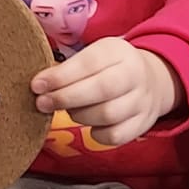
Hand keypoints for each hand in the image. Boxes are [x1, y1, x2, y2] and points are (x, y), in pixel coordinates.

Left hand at [31, 37, 180, 146]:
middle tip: (42, 103)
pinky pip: (115, 136)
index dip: (61, 76)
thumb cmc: (109, 69)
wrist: (151, 81)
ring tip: (69, 110)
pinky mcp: (142, 124)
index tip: (37, 85)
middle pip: (102, 89)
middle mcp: (136, 75)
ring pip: (107, 114)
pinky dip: (96, 134)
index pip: (90, 62)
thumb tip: (39, 85)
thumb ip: (69, 68)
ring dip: (79, 115)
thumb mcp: (94, 56)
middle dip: (66, 98)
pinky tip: (90, 125)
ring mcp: (142, 101)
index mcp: (119, 52)